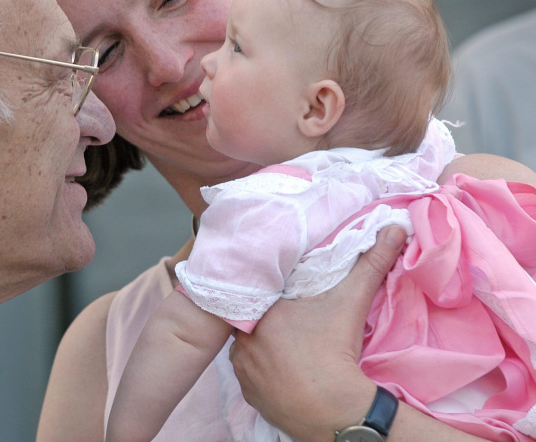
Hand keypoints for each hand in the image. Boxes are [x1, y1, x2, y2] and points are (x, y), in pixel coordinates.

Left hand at [229, 226, 407, 441]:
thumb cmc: (337, 351)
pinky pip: (249, 375)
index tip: (284, 300)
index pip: (257, 295)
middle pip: (251, 321)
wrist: (336, 409)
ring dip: (261, 346)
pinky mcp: (247, 393)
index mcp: (260, 311)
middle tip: (289, 324)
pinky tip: (280, 368)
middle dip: (267, 320)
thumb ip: (370, 264)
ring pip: (247, 347)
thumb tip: (394, 228)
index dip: (270, 295)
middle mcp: (242, 339)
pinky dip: (261, 371)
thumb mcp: (352, 303)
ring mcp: (242, 369)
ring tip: (285, 347)